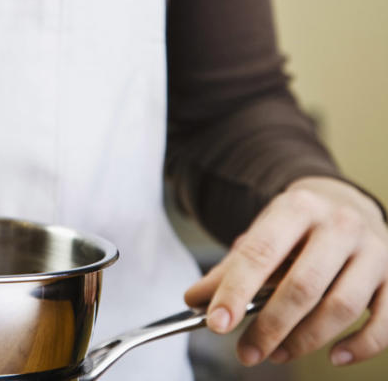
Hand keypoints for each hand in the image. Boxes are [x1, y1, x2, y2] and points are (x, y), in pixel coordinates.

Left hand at [185, 176, 387, 366]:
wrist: (346, 205)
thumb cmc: (297, 229)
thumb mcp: (262, 235)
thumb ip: (230, 268)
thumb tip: (195, 301)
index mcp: (297, 207)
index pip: (260, 253)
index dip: (234, 291)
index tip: (216, 324)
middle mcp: (340, 225)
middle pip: (303, 285)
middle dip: (270, 326)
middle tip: (246, 352)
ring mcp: (374, 252)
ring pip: (342, 307)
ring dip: (306, 340)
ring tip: (277, 354)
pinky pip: (385, 323)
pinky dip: (360, 346)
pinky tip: (334, 357)